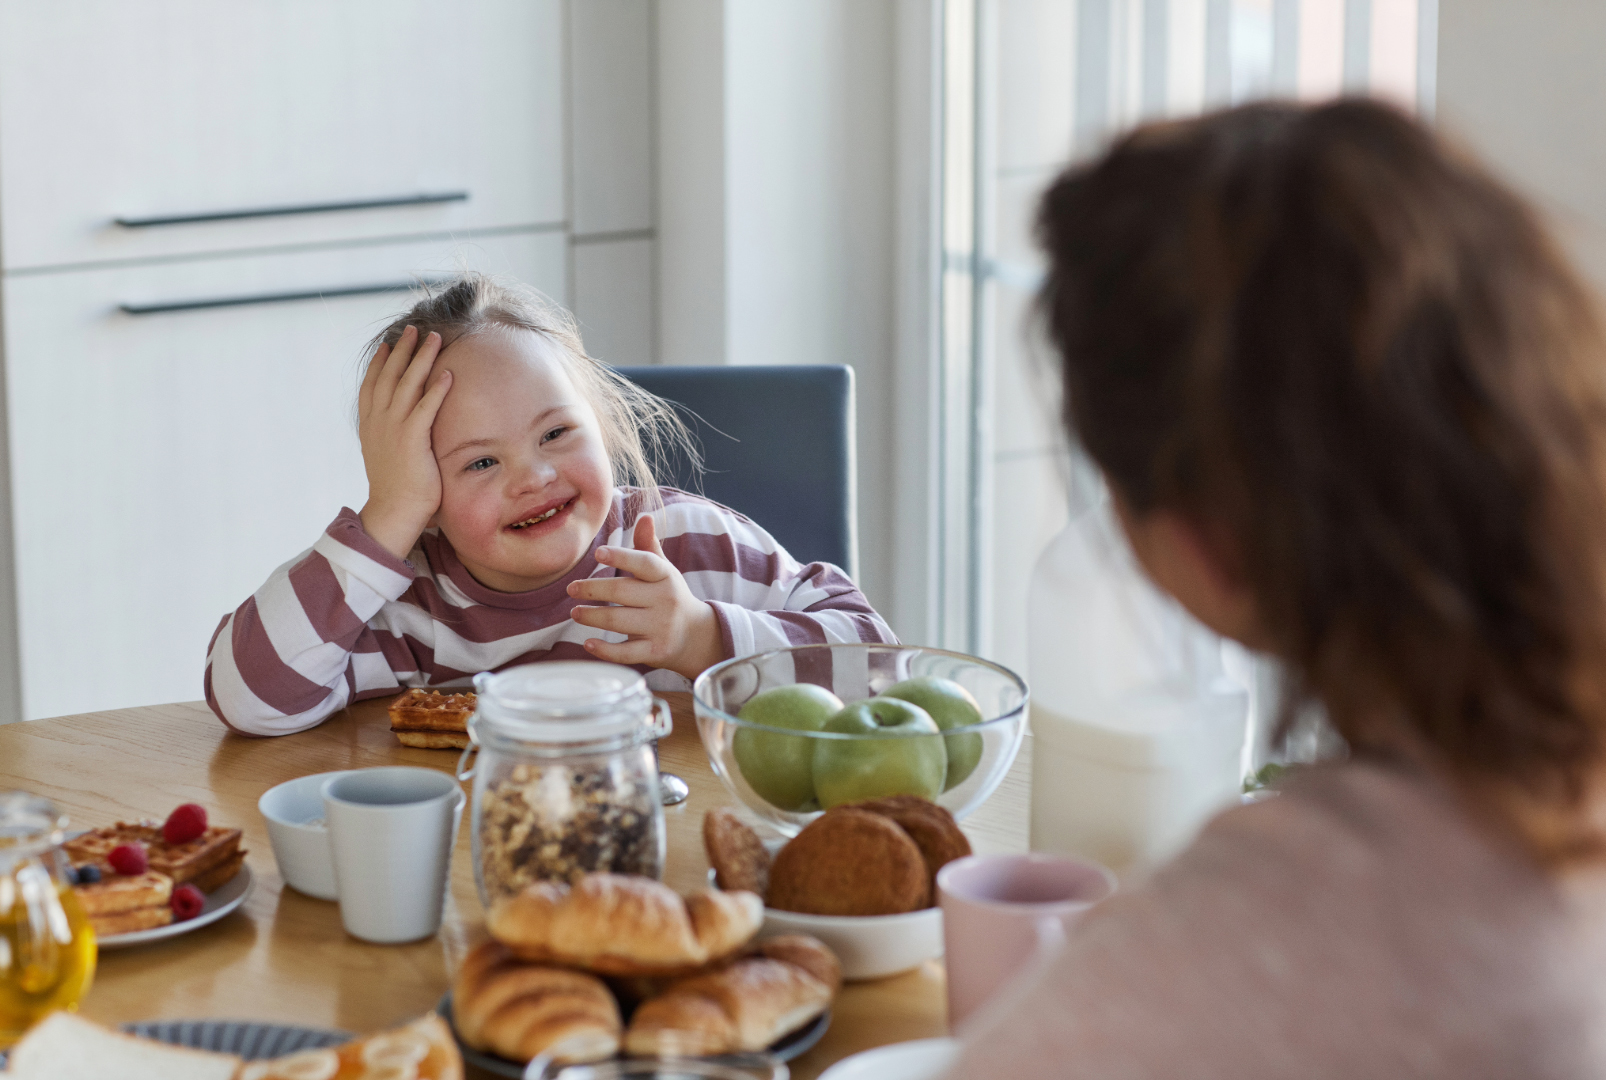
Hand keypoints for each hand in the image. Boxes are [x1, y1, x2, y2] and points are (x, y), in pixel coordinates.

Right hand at [356, 325, 452, 559]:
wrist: (394, 510)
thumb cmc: (396, 486)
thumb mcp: (386, 453)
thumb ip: (391, 435)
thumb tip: (401, 427)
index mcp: (370, 424)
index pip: (372, 384)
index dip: (381, 361)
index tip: (390, 343)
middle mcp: (378, 421)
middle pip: (389, 375)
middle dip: (402, 350)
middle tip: (413, 328)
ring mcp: (393, 429)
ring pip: (407, 384)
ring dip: (422, 358)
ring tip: (434, 338)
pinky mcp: (412, 440)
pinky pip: (425, 407)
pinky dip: (436, 388)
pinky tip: (447, 372)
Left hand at [567, 515, 726, 678]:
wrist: (695, 635)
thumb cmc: (670, 596)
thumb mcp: (664, 571)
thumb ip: (649, 546)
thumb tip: (644, 516)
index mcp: (666, 576)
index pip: (645, 563)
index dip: (622, 556)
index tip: (598, 553)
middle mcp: (666, 601)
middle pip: (623, 592)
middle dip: (592, 590)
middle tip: (571, 589)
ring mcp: (661, 628)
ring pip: (618, 621)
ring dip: (591, 616)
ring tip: (575, 612)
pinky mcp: (655, 652)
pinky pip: (625, 652)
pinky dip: (604, 650)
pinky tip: (587, 643)